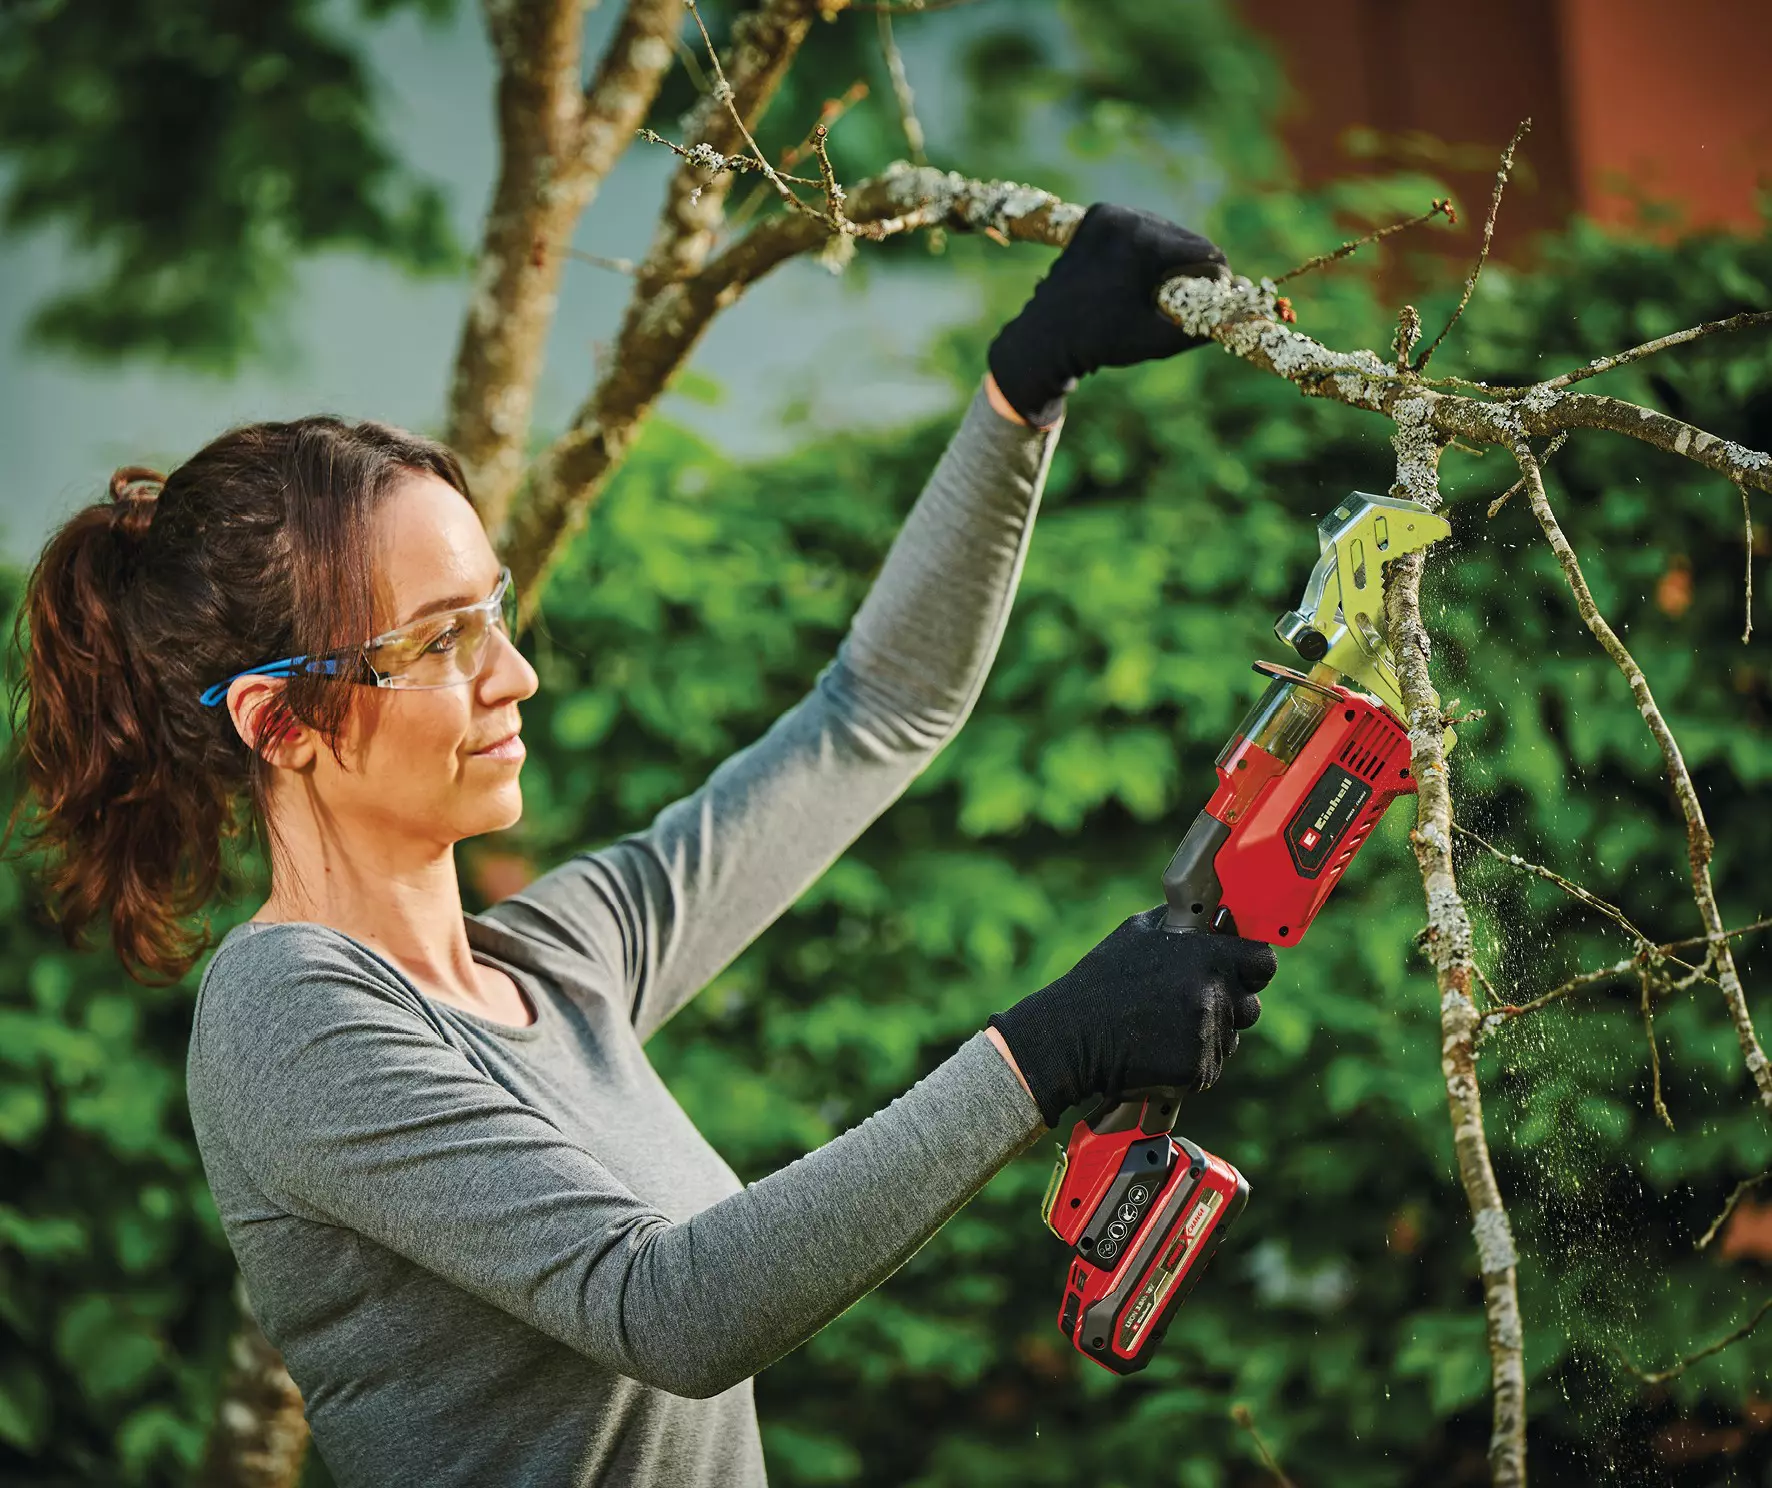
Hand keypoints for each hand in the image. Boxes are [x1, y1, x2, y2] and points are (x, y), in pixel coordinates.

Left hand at [986, 203, 1229, 427]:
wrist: (1045, 338)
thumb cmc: (1102, 343)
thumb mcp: (1159, 338)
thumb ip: (1204, 325)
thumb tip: (1246, 314)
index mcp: (1142, 243)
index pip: (1204, 252)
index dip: (1217, 278)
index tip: (1217, 299)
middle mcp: (1125, 218)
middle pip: (1185, 238)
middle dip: (1193, 267)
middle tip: (1191, 296)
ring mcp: (1108, 213)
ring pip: (1164, 230)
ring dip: (1171, 256)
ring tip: (1164, 288)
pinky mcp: (1097, 215)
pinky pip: (1139, 227)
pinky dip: (1147, 246)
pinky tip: (1141, 273)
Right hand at [988, 907, 1274, 1127]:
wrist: (1073, 1036)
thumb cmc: (1102, 981)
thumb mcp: (1137, 932)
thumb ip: (1183, 925)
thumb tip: (1211, 916)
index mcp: (1206, 956)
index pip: (1263, 962)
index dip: (1252, 966)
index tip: (1241, 969)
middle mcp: (1213, 994)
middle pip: (1250, 1005)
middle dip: (1228, 1005)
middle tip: (1188, 1004)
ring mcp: (1207, 1035)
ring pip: (1229, 1038)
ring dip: (1207, 1036)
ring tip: (1163, 1028)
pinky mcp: (1198, 1070)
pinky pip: (1210, 1066)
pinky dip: (1190, 1063)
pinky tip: (1158, 1050)